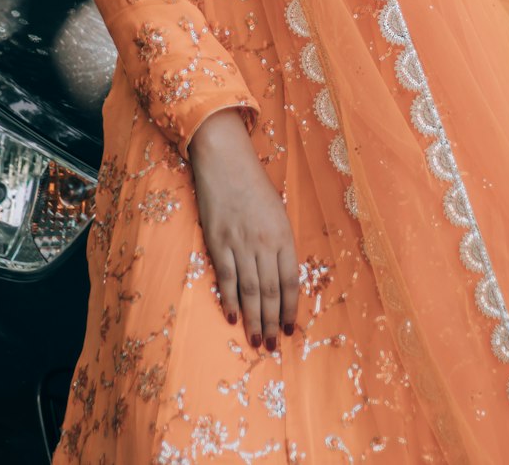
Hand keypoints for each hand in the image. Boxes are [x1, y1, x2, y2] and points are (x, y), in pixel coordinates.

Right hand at [188, 108, 299, 351]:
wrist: (225, 162)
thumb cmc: (254, 185)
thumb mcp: (277, 211)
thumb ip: (280, 243)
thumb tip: (280, 277)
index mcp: (282, 234)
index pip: (290, 280)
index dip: (290, 307)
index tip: (289, 328)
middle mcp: (263, 243)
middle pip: (270, 291)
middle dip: (272, 321)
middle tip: (272, 346)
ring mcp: (239, 244)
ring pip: (249, 290)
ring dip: (253, 319)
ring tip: (256, 340)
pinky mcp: (218, 243)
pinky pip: (227, 277)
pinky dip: (230, 299)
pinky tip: (232, 316)